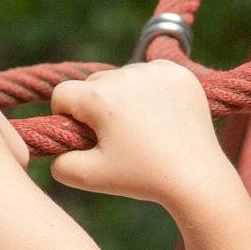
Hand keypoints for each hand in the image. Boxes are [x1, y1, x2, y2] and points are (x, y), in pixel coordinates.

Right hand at [49, 59, 219, 204]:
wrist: (196, 178)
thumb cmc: (141, 178)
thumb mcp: (87, 178)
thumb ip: (57, 163)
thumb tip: (54, 146)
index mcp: (99, 97)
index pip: (62, 94)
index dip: (67, 118)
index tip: (86, 137)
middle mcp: (126, 74)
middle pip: (93, 84)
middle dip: (97, 108)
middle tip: (119, 139)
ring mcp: (156, 71)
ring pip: (122, 77)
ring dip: (123, 97)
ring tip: (142, 129)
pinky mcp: (179, 73)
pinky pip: (150, 74)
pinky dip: (150, 91)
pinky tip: (159, 117)